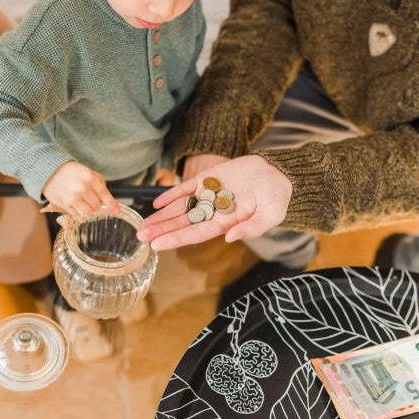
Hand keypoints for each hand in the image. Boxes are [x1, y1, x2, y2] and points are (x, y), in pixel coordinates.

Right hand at [42, 161, 119, 216]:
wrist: (49, 170)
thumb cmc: (70, 171)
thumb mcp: (86, 171)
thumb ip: (98, 183)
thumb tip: (107, 199)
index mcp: (90, 177)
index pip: (104, 194)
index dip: (112, 204)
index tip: (116, 210)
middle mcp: (82, 188)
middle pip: (97, 206)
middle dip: (96, 204)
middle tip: (89, 198)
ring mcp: (73, 197)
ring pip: (88, 213)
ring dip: (88, 210)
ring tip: (83, 203)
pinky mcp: (64, 204)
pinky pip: (77, 214)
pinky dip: (78, 211)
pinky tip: (74, 203)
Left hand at [136, 155, 291, 250]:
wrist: (279, 173)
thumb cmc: (277, 197)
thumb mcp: (272, 214)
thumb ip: (252, 228)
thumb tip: (231, 238)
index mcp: (225, 223)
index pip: (195, 233)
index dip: (175, 239)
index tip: (157, 245)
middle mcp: (212, 212)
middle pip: (181, 223)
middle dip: (161, 230)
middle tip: (140, 236)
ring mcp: (208, 195)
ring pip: (179, 208)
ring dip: (161, 216)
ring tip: (142, 224)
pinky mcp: (208, 179)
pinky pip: (185, 189)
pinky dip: (171, 195)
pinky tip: (156, 203)